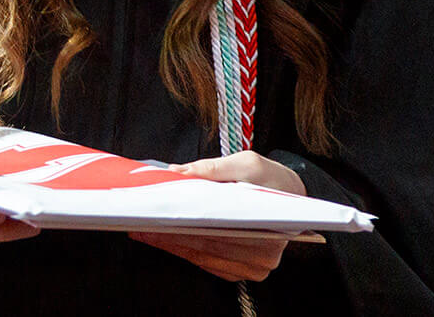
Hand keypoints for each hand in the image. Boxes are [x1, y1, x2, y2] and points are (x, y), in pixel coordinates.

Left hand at [129, 151, 305, 281]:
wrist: (294, 197)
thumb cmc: (271, 178)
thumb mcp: (246, 163)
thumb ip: (212, 168)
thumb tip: (176, 172)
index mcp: (266, 226)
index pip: (215, 228)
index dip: (181, 223)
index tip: (154, 216)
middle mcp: (264, 253)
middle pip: (206, 245)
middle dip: (169, 234)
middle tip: (139, 224)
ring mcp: (256, 266)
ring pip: (204, 257)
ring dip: (172, 245)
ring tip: (145, 230)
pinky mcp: (247, 270)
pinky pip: (210, 264)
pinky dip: (186, 252)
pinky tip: (166, 240)